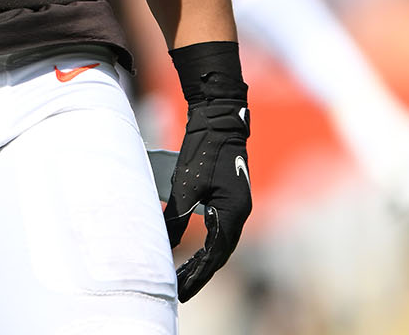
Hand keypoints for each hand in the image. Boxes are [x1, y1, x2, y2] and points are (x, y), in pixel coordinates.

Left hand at [164, 99, 251, 300]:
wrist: (219, 120)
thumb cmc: (203, 151)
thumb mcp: (186, 187)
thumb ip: (178, 218)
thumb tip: (168, 243)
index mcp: (233, 213)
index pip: (216, 254)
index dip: (198, 275)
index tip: (182, 289)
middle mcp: (240, 213)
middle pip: (221, 253)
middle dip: (201, 272)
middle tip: (182, 289)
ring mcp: (238, 206)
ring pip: (222, 242)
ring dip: (205, 259)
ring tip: (186, 275)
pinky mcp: (231, 198)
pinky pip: (221, 228)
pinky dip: (209, 243)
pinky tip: (196, 250)